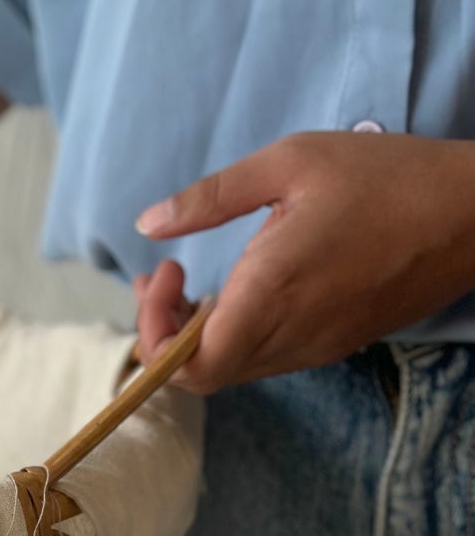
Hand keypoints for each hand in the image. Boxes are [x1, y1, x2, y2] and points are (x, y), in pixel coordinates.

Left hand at [130, 131, 474, 393]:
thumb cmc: (387, 177)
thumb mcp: (290, 161)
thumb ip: (211, 197)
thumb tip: (148, 224)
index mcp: (272, 295)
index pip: (190, 366)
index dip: (155, 337)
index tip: (164, 275)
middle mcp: (292, 335)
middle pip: (204, 374)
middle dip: (166, 332)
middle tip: (166, 276)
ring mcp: (318, 346)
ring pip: (235, 368)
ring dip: (200, 334)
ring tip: (193, 280)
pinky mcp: (337, 343)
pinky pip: (269, 357)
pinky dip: (237, 334)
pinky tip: (242, 288)